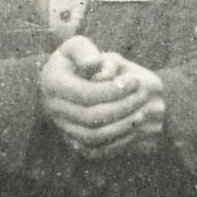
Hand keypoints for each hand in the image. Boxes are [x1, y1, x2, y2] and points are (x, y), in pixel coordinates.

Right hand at [39, 36, 164, 157]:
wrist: (64, 83)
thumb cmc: (76, 60)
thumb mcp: (77, 47)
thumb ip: (84, 51)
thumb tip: (94, 64)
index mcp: (52, 84)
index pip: (85, 94)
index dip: (113, 90)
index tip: (136, 81)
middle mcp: (53, 109)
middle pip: (90, 117)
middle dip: (121, 107)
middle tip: (143, 95)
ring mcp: (62, 128)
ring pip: (92, 136)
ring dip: (120, 127)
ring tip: (141, 113)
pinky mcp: (73, 142)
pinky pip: (94, 150)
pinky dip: (115, 142)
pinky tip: (132, 127)